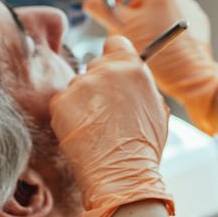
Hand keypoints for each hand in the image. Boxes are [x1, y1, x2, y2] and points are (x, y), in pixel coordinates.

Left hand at [50, 36, 174, 216]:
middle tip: (104, 110)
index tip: (112, 70)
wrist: (121, 174)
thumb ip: (140, 84)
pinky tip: (82, 133)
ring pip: (77, 86)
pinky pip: (62, 103)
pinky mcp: (60, 102)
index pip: (115, 42)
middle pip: (94, 65)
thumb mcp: (156, 107)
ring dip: (82, 101)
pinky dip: (68, 115)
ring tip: (95, 128)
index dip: (113, 56)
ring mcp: (81, 85)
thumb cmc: (143, 146)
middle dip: (97, 83)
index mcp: (132, 67)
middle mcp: (105, 70)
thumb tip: (130, 76)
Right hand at [84, 0, 217, 134]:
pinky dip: (149, 15)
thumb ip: (104, 12)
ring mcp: (186, 7)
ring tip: (121, 21)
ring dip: (133, 4)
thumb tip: (91, 3)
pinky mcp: (191, 21)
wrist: (194, 78)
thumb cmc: (164, 56)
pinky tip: (141, 32)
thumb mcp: (125, 31)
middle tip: (106, 2)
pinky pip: (165, 10)